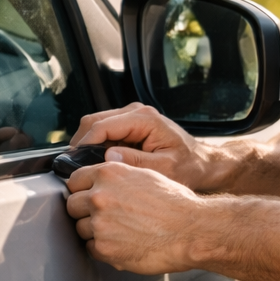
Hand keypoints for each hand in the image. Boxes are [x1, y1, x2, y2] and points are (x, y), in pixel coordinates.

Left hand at [64, 160, 205, 274]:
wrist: (191, 230)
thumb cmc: (176, 204)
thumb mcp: (147, 176)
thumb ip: (119, 178)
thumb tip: (102, 183)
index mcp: (110, 174)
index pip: (74, 180)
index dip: (83, 189)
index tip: (89, 195)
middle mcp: (100, 196)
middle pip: (72, 204)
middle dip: (85, 210)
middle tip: (107, 215)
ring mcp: (99, 223)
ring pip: (80, 228)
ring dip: (94, 231)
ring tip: (120, 230)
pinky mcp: (103, 247)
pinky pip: (91, 248)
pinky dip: (103, 248)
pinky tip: (123, 242)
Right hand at [70, 103, 225, 191]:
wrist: (203, 163)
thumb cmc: (189, 166)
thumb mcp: (165, 168)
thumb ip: (137, 161)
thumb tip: (110, 156)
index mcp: (145, 119)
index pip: (102, 126)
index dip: (84, 144)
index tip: (75, 163)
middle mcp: (137, 112)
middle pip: (93, 121)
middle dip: (82, 144)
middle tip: (79, 168)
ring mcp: (133, 116)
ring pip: (96, 124)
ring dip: (89, 144)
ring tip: (91, 167)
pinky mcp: (131, 124)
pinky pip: (104, 131)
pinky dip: (98, 145)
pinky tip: (103, 162)